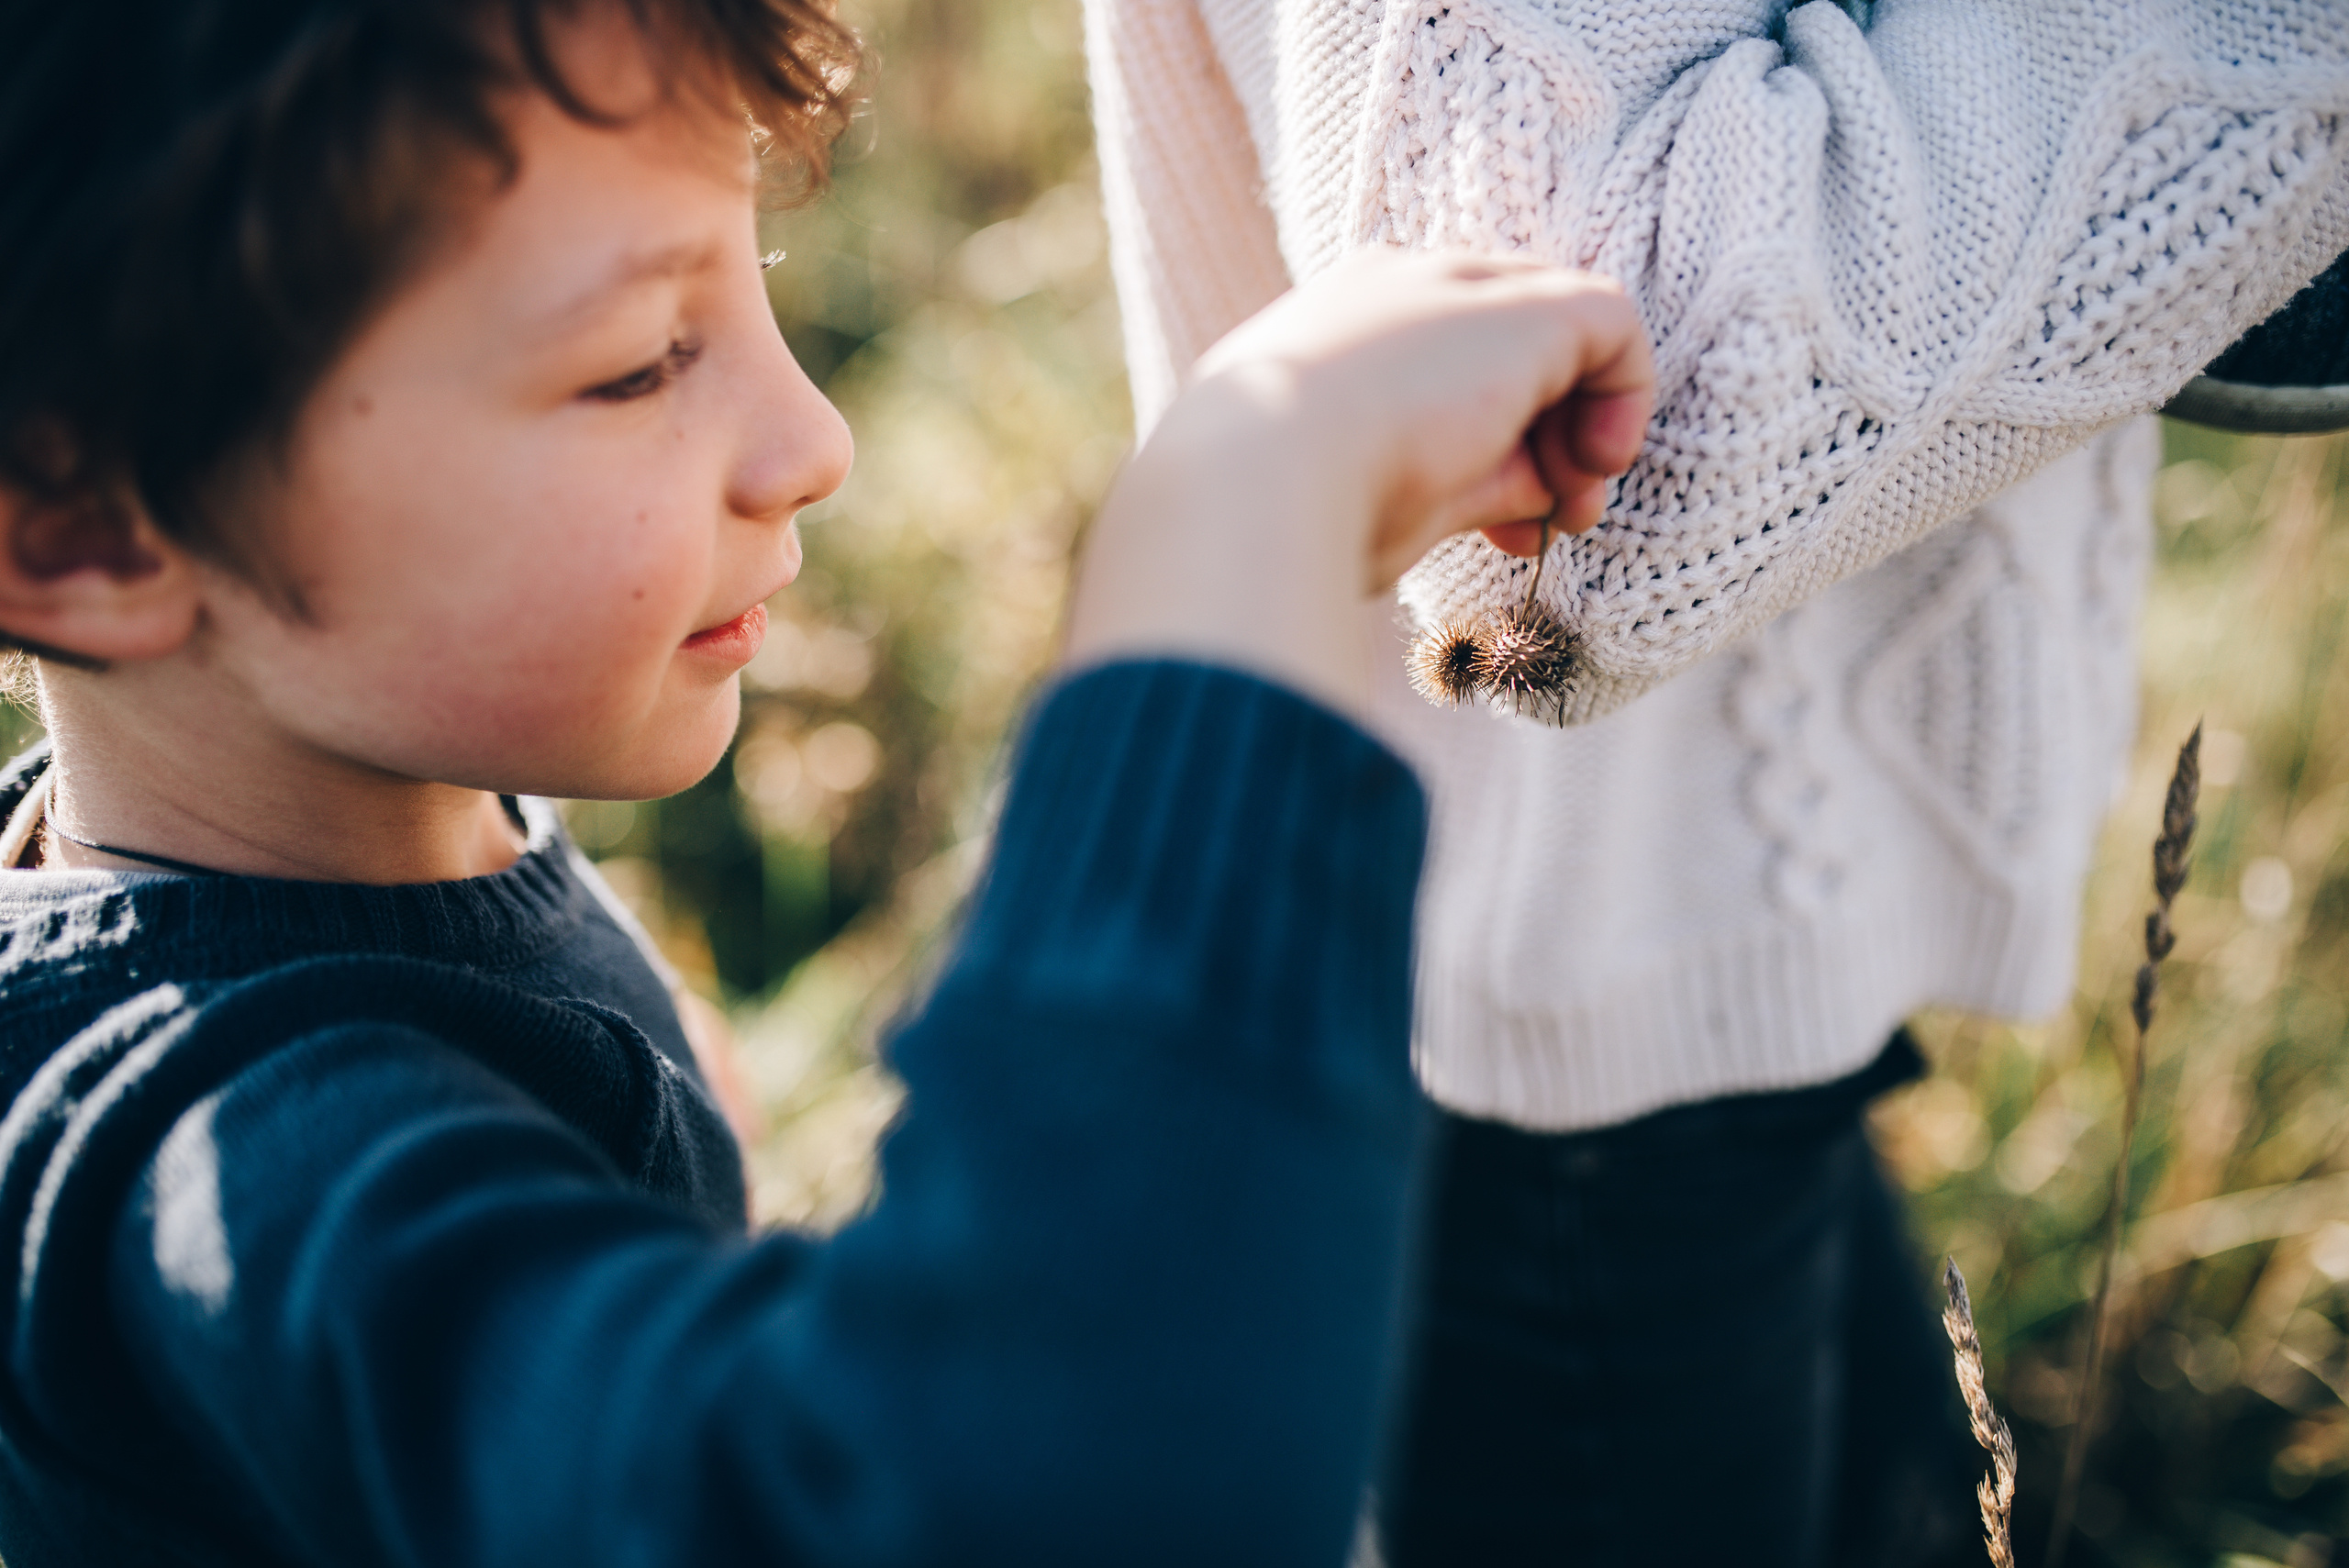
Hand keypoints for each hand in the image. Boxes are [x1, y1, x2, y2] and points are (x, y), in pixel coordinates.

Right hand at [1064, 250, 1653, 715]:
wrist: (1249, 482)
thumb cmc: (1289, 513)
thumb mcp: (1384, 497)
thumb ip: (1467, 482)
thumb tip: (1539, 495)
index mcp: (1342, 331)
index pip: (1449, 363)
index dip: (1496, 444)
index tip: (1501, 527)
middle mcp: (1401, 291)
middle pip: (1509, 346)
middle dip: (1544, 437)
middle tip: (1550, 520)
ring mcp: (1458, 288)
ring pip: (1560, 330)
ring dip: (1581, 428)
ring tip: (1571, 508)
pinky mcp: (1524, 312)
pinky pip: (1612, 321)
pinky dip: (1626, 395)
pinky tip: (1593, 467)